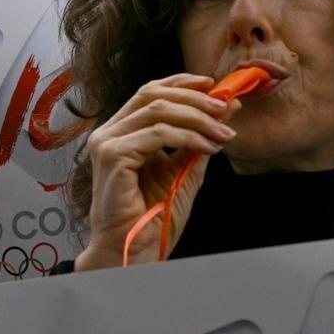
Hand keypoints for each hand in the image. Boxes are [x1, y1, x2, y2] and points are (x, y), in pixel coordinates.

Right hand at [75, 74, 235, 269]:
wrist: (136, 249)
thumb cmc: (154, 217)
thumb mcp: (184, 170)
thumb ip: (199, 139)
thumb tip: (227, 108)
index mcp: (122, 133)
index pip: (149, 92)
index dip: (182, 83)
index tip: (214, 85)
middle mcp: (110, 133)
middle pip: (153, 94)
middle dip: (194, 98)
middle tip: (225, 108)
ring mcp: (107, 142)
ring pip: (158, 110)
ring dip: (198, 118)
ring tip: (223, 133)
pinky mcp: (112, 155)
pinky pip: (157, 134)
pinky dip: (188, 137)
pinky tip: (208, 147)